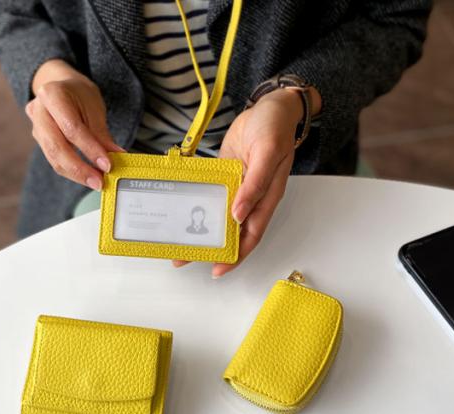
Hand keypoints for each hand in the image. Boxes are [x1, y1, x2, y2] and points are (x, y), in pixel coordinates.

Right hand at [25, 59, 123, 190]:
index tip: (107, 165)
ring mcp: (35, 128)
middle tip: (99, 182)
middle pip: (56, 147)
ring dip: (77, 174)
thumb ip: (102, 135)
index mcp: (51, 94)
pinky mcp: (40, 142)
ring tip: (96, 182)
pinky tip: (88, 177)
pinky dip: (73, 172)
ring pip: (54, 159)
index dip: (90, 149)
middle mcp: (38, 111)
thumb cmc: (79, 95)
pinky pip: (55, 161)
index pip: (71, 128)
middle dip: (80, 169)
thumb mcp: (94, 108)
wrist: (62, 89)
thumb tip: (116, 158)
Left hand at [174, 87, 319, 277]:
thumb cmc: (275, 127)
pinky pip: (212, 195)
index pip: (250, 235)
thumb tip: (239, 215)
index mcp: (265, 198)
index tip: (217, 269)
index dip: (236, 255)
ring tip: (177, 241)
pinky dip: (199, 205)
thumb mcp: (268, 153)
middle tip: (184, 258)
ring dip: (201, 230)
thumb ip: (255, 184)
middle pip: (231, 232)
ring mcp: (237, 188)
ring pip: (218, 216)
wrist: (270, 105)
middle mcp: (251, 198)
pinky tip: (184, 211)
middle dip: (210, 248)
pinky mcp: (226, 175)